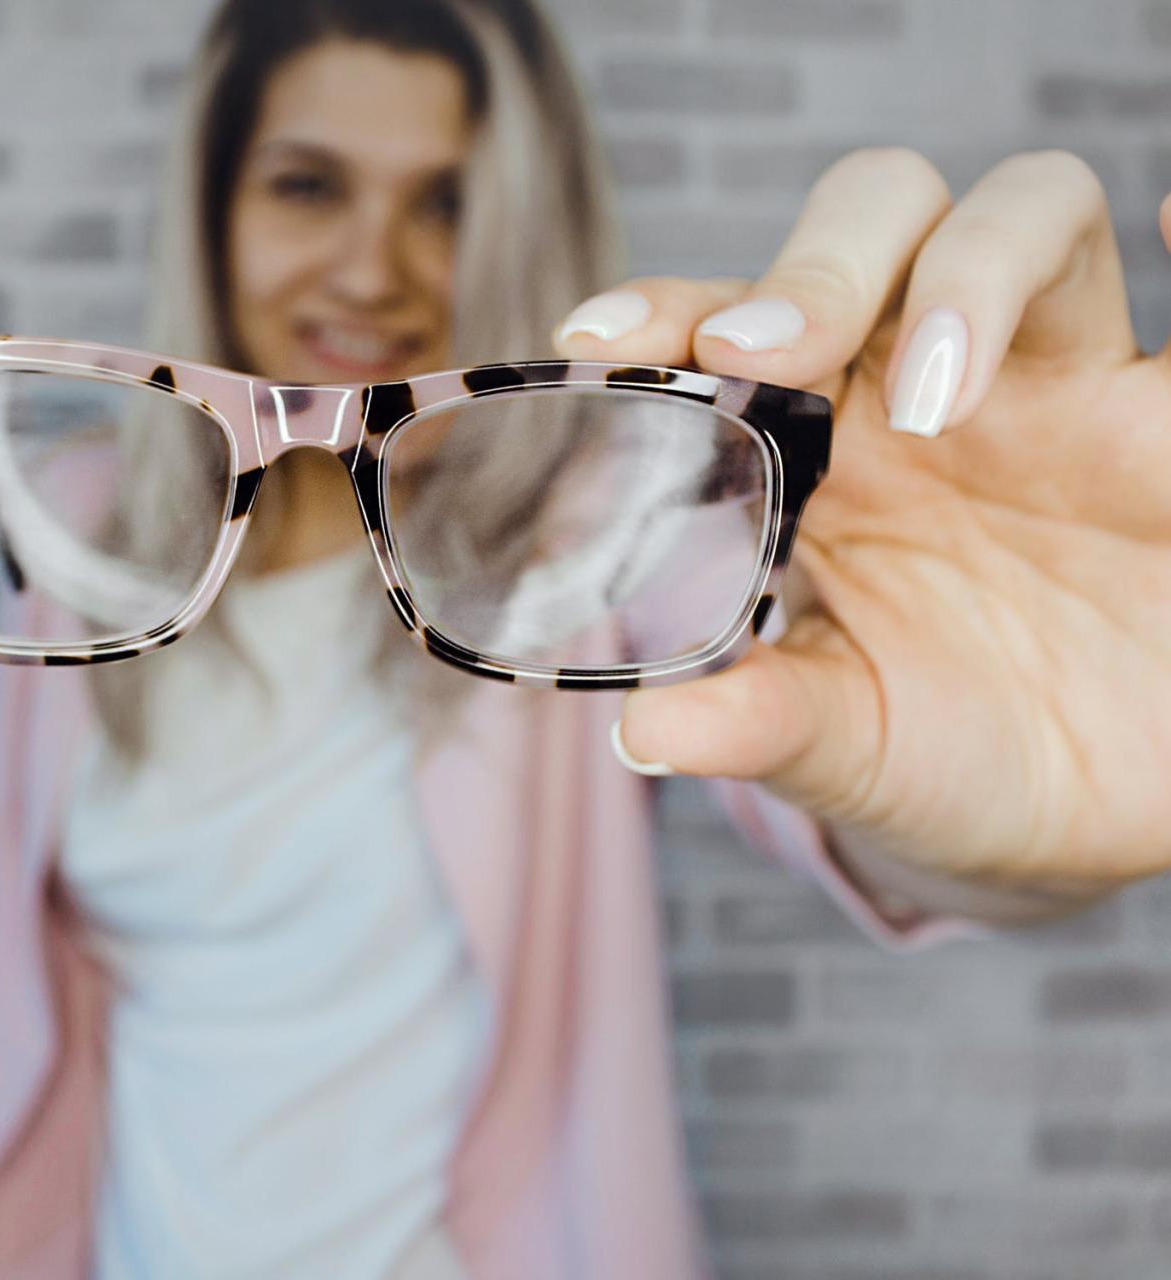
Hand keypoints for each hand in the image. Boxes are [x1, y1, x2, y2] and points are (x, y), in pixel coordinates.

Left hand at [555, 147, 1170, 902]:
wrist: (1083, 816)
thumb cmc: (941, 753)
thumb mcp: (846, 746)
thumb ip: (758, 723)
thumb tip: (640, 731)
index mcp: (817, 449)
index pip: (732, 327)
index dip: (665, 309)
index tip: (596, 344)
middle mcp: (924, 390)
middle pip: (872, 224)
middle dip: (813, 266)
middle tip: (757, 356)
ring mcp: (1058, 388)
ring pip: (1025, 215)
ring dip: (967, 273)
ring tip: (931, 397)